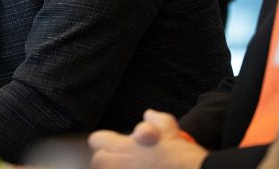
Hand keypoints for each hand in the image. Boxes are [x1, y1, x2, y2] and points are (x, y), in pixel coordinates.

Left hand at [89, 109, 207, 168]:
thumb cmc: (181, 156)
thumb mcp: (171, 130)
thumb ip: (156, 119)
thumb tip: (147, 115)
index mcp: (125, 147)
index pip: (96, 140)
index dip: (106, 141)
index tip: (117, 144)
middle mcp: (120, 165)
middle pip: (98, 161)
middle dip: (107, 159)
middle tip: (124, 160)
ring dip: (116, 168)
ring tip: (135, 167)